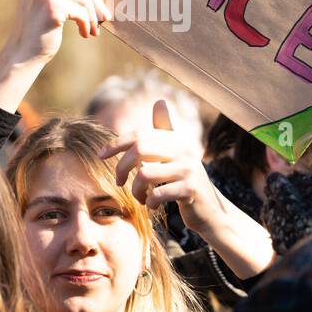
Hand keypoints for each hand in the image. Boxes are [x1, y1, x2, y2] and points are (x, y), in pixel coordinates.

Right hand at [0, 0, 117, 112]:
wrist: (24, 53)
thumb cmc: (42, 28)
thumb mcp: (50, 1)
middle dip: (96, 0)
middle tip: (105, 17)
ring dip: (92, 15)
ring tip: (93, 29)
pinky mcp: (51, 5)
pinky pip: (81, 10)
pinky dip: (87, 23)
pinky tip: (85, 34)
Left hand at [102, 100, 225, 229]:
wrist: (212, 211)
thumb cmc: (185, 181)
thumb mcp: (176, 155)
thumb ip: (165, 131)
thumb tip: (160, 101)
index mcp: (176, 140)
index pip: (139, 134)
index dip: (116, 143)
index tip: (100, 155)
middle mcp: (184, 150)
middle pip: (139, 150)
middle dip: (122, 168)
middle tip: (118, 182)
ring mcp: (189, 169)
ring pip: (144, 174)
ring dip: (136, 191)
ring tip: (140, 197)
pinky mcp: (191, 190)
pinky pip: (158, 194)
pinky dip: (149, 202)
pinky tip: (153, 205)